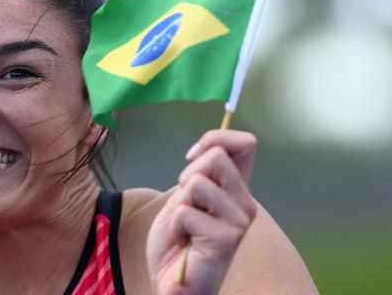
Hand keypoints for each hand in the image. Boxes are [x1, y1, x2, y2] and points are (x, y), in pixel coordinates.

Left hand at [146, 130, 257, 294]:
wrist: (174, 283)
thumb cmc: (178, 241)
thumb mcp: (185, 197)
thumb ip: (200, 174)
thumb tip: (204, 148)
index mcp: (237, 190)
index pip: (245, 144)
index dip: (215, 139)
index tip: (192, 156)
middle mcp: (245, 203)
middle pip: (216, 156)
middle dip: (187, 175)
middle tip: (185, 205)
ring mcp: (239, 221)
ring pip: (197, 182)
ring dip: (179, 204)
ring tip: (184, 227)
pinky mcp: (226, 239)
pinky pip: (185, 212)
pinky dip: (174, 226)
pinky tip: (184, 243)